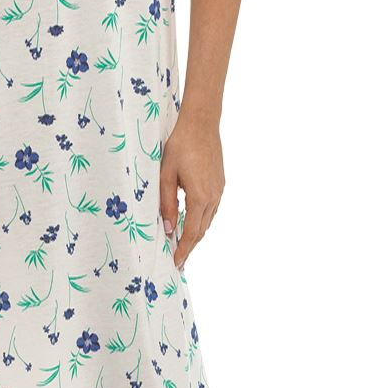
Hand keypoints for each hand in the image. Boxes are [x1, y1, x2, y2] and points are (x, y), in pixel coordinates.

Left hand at [158, 113, 224, 270]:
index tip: (176, 263)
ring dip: (196, 234)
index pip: (191, 232)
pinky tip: (193, 221)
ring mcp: (219, 190)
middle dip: (190, 247)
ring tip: (183, 245)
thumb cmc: (180, 146)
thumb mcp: (166, 176)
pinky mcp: (220, 183)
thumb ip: (167, 204)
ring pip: (208, 220)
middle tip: (179, 260)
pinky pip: (212, 209)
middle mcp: (213, 197)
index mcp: (200, 197)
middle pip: (202, 230)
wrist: (201, 124)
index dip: (183, 250)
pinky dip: (202, 220)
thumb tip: (169, 229)